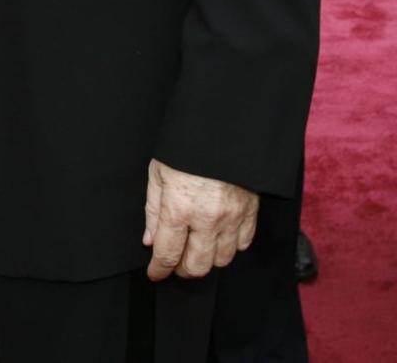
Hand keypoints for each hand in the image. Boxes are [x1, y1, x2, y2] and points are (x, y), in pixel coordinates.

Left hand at [143, 158, 258, 279]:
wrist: (223, 128)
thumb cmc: (185, 147)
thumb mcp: (158, 172)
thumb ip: (153, 209)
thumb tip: (150, 240)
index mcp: (179, 208)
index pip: (167, 254)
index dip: (159, 270)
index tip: (155, 273)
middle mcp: (207, 219)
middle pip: (197, 266)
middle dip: (182, 269)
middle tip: (175, 262)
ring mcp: (231, 218)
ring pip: (221, 260)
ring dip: (207, 259)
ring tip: (197, 248)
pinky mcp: (250, 212)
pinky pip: (243, 244)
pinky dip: (230, 247)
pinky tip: (219, 236)